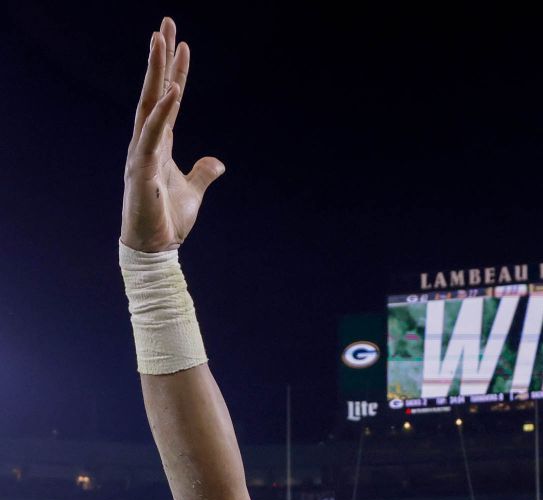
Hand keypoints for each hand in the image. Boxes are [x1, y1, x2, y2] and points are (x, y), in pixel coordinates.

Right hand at [121, 17, 224, 251]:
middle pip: (154, 91)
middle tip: (166, 23)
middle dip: (160, 58)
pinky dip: (162, 112)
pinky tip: (171, 90)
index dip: (176, 73)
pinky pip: (153, 133)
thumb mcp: (194, 193)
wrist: (155, 248)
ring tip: (161, 39)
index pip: (169, 101)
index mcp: (160, 145)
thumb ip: (203, 173)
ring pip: (149, 103)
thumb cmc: (168, 221)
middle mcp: (147, 141)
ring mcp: (141, 151)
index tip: (182, 45)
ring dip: (156, 71)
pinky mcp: (141, 166)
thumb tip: (218, 162)